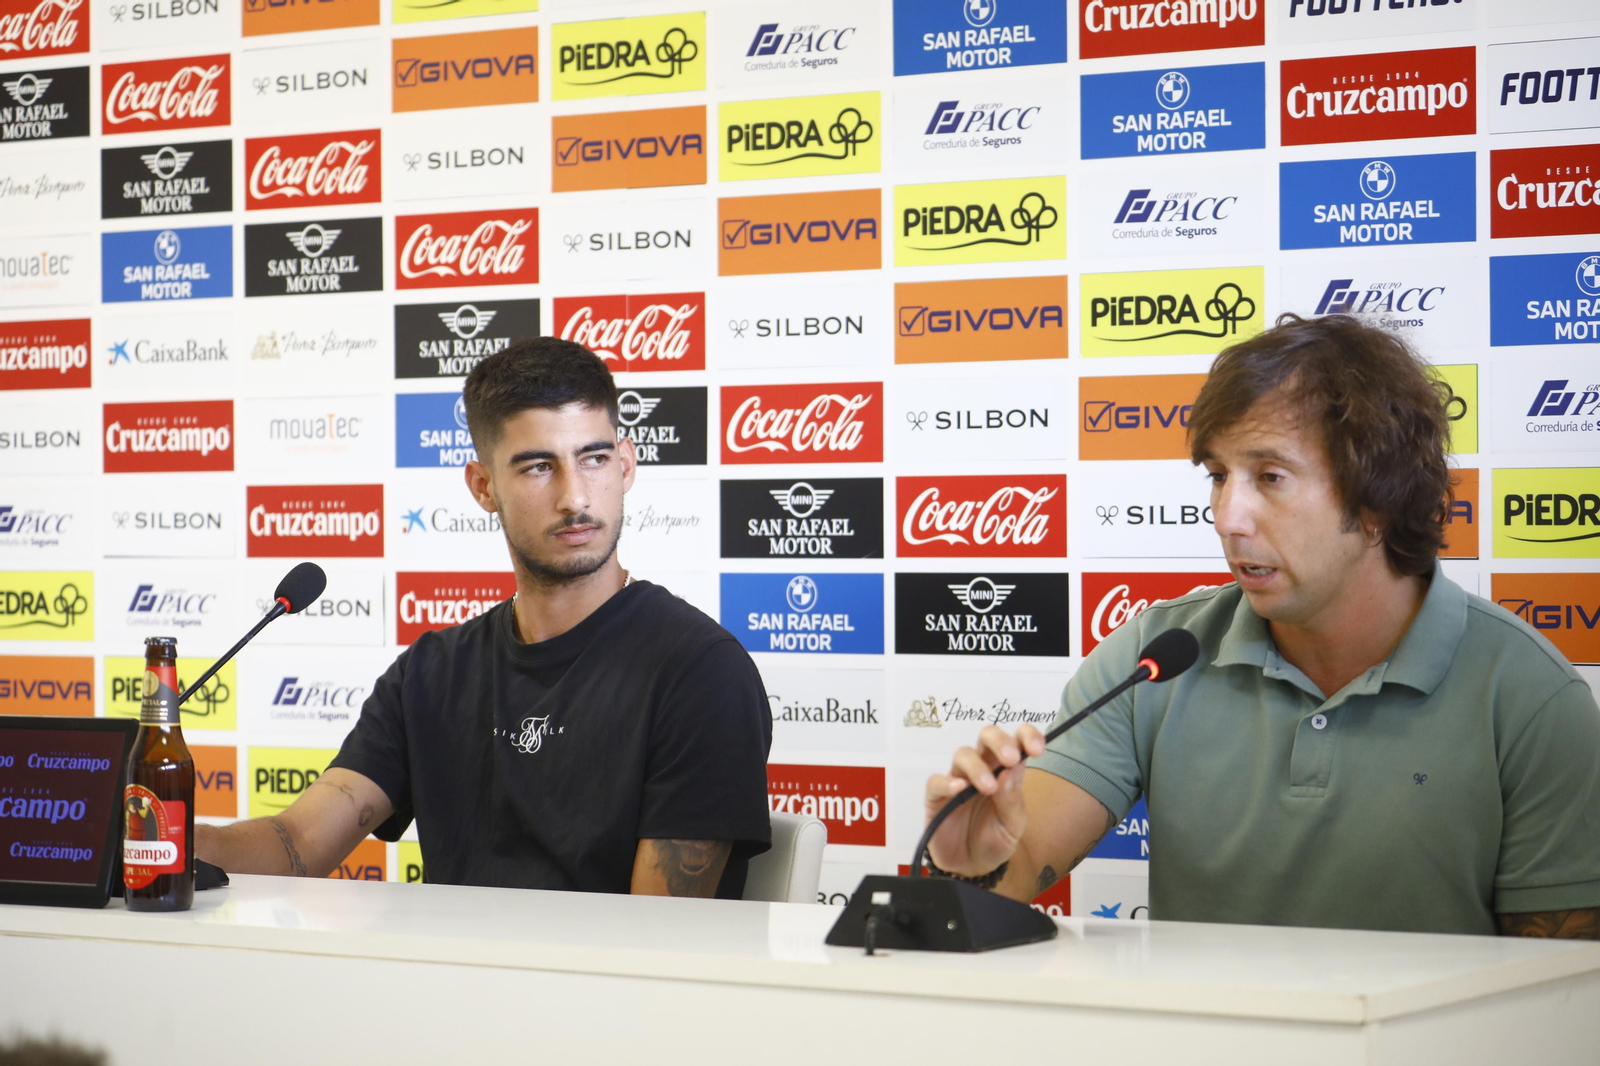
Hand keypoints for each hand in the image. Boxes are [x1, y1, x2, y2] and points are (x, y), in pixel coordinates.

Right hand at [923, 724, 1045, 876]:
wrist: (971, 867)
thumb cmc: (994, 840)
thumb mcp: (1013, 826)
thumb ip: (1012, 800)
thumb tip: (1012, 770)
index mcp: (1005, 771)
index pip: (1016, 741)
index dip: (1026, 736)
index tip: (1036, 748)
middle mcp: (982, 769)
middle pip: (987, 736)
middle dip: (999, 741)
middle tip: (1010, 758)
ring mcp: (958, 780)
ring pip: (963, 755)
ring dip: (977, 767)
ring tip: (988, 788)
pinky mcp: (936, 796)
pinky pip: (936, 781)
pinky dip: (947, 782)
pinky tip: (959, 790)